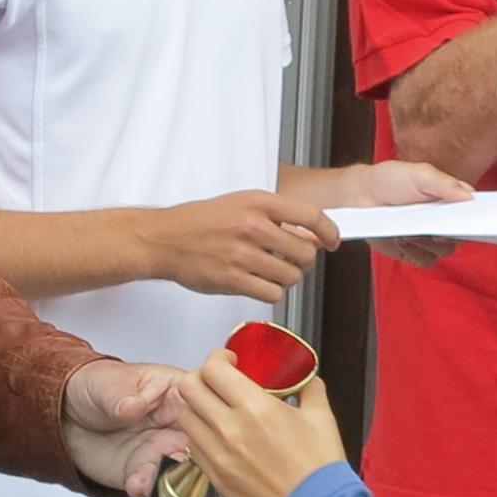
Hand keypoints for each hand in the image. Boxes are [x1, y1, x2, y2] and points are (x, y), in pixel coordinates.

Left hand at [62, 358, 189, 496]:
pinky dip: (148, 488)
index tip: (194, 428)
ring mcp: (164, 452)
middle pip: (200, 443)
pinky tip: (136, 484)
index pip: (202, 406)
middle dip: (193, 455)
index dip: (204, 418)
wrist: (68, 417)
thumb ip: (121, 396)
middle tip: (176, 458)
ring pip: (181, 469)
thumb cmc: (96, 388)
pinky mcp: (146, 473)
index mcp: (178, 393)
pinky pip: (154, 486)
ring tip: (152, 477)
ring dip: (172, 477)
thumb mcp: (106, 383)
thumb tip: (133, 405)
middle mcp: (177, 426)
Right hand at [151, 186, 341, 301]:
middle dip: (303, 262)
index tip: (332, 241)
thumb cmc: (201, 222)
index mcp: (259, 203)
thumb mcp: (241, 204)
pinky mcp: (232, 279)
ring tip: (270, 272)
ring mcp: (243, 254)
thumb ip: (276, 217)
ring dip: (286, 279)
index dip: (329, 232)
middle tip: (290, 261)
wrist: (165, 239)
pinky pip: (272, 293)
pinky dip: (270, 291)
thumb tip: (311, 237)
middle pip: (305, 253)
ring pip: (291, 276)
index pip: (311, 216)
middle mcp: (253, 226)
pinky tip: (258, 283)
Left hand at [177, 335, 351, 496]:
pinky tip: (219, 436)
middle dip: (201, 378)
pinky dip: (200, 436)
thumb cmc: (319, 471)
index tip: (228, 361)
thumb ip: (310, 390)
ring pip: (185, 417)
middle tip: (217, 382)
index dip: (217, 358)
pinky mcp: (214, 477)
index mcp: (255, 407)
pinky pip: (193, 447)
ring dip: (197, 407)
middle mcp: (229, 429)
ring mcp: (217, 455)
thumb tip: (306, 380)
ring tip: (215, 409)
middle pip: (188, 388)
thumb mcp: (322, 419)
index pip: (213, 369)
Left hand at [320, 159, 475, 268]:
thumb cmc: (390, 180)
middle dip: (448, 234)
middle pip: (460, 237)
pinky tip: (401, 239)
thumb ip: (444, 183)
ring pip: (442, 252)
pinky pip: (424, 260)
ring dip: (427, 243)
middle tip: (435, 228)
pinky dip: (414, 251)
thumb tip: (470, 195)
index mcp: (450, 201)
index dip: (477, 219)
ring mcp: (427, 239)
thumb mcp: (418, 174)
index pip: (473, 214)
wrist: (359, 195)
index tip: (475, 220)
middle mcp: (442, 222)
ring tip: (408, 231)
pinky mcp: (412, 252)